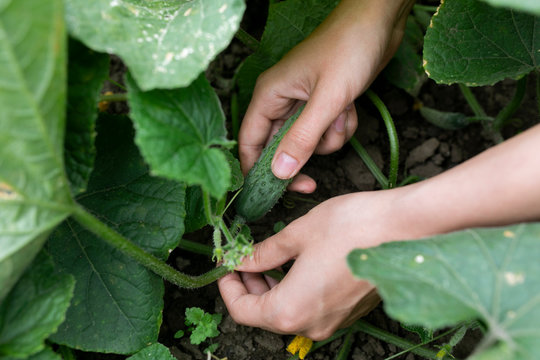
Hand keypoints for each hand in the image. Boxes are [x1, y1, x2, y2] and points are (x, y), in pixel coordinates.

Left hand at [218, 189, 417, 339]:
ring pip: (289, 311)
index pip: (243, 311)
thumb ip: (264, 253)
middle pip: (265, 314)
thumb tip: (243, 260)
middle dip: (251, 286)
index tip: (226, 266)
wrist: (406, 229)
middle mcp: (311, 325)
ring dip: (273, 287)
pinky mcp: (348, 312)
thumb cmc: (351, 228)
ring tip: (268, 258)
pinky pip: (311, 307)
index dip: (228, 287)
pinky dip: (296, 289)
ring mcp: (333, 322)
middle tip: (244, 258)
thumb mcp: (297, 235)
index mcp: (291, 310)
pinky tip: (297, 264)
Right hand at [238, 0, 413, 192]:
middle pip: (278, 147)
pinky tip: (350, 107)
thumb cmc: (349, 49)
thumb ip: (301, 138)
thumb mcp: (327, 100)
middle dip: (301, 158)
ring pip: (307, 142)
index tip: (272, 195)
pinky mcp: (323, 103)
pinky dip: (340, 126)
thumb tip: (278, 173)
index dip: (256, 171)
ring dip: (328, 138)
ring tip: (342, 114)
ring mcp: (303, 102)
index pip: (249, 141)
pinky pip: (326, 131)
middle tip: (312, 181)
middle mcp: (281, 100)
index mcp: (269, 95)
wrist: (379, 22)